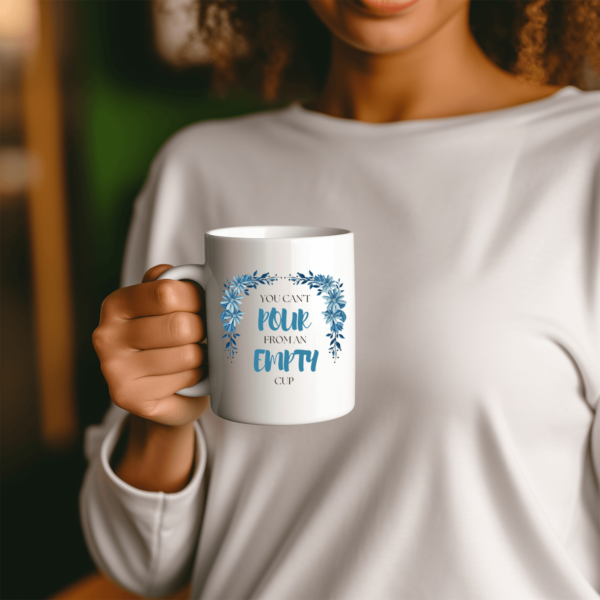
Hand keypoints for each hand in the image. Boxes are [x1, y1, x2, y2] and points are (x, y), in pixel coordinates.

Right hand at [92, 264, 208, 426]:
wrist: (160, 390)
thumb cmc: (168, 340)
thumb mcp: (165, 306)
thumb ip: (170, 283)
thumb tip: (183, 272)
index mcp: (116, 304)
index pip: (167, 292)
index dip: (196, 299)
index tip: (202, 306)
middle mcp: (107, 335)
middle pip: (180, 325)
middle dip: (202, 330)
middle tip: (200, 335)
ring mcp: (114, 370)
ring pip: (187, 355)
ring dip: (201, 355)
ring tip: (194, 355)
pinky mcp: (129, 397)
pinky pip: (185, 379)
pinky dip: (196, 376)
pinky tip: (185, 375)